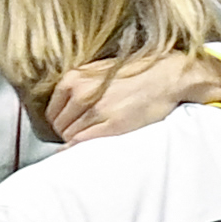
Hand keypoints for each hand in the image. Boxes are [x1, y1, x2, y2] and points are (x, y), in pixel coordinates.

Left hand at [46, 49, 220, 144]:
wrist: (168, 75)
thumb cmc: (136, 74)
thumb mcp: (98, 72)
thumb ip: (77, 88)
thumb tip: (63, 112)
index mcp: (75, 78)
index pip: (52, 113)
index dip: (60, 124)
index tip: (70, 128)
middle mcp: (81, 93)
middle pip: (60, 126)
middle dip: (69, 134)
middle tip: (85, 135)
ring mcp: (96, 109)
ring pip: (70, 137)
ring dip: (78, 142)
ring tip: (95, 139)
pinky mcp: (112, 124)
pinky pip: (83, 143)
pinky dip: (82, 149)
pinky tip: (92, 150)